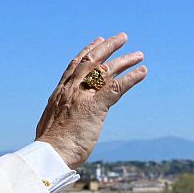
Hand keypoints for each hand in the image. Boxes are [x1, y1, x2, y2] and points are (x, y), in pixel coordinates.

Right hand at [34, 33, 146, 168]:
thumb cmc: (50, 146)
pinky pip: (117, 88)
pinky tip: (143, 71)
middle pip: (92, 60)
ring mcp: (83, 97)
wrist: (50, 155)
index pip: (75, 64)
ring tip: (139, 55)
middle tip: (122, 38)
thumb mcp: (51, 122)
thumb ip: (59, 113)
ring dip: (125, 60)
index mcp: (60, 92)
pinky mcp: (96, 108)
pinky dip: (132, 78)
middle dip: (108, 46)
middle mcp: (71, 89)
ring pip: (106, 71)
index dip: (88, 50)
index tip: (97, 41)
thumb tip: (61, 117)